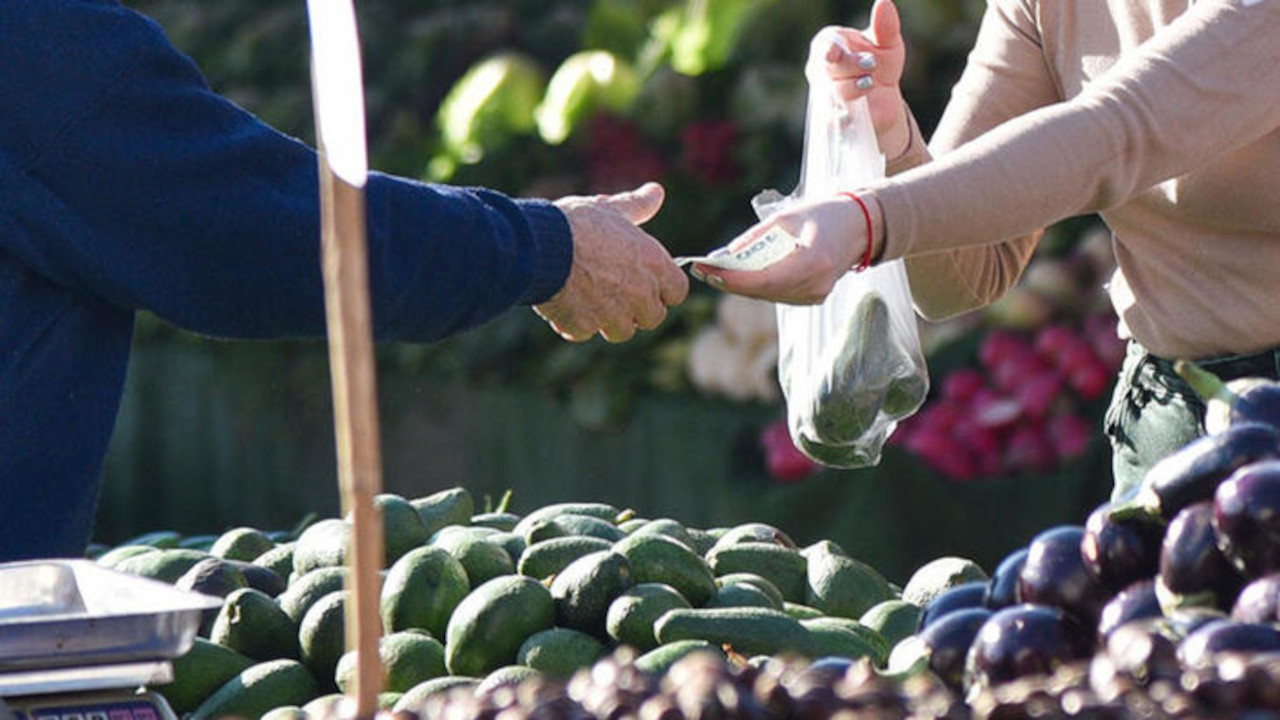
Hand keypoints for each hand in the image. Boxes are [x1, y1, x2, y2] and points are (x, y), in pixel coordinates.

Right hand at [535, 182, 688, 342]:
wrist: (542, 246)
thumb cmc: (579, 223)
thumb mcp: (612, 209)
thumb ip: (638, 206)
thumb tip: (656, 191)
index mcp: (654, 266)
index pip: (677, 292)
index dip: (663, 289)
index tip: (648, 283)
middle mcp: (640, 295)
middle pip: (652, 317)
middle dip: (637, 309)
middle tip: (616, 292)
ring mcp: (612, 315)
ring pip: (620, 331)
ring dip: (608, 320)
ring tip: (589, 298)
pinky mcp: (584, 327)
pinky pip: (584, 332)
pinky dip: (575, 323)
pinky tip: (564, 303)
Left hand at [693, 195, 873, 305]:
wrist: (862, 226)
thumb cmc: (824, 214)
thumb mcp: (786, 217)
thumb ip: (754, 238)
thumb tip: (724, 255)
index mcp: (812, 261)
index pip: (764, 279)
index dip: (732, 279)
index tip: (707, 270)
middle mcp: (815, 284)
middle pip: (762, 291)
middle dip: (729, 282)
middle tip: (702, 270)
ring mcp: (816, 295)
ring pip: (767, 296)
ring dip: (740, 286)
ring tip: (714, 272)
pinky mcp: (814, 298)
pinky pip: (778, 295)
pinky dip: (757, 287)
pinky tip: (738, 276)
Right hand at [821, 0, 909, 157]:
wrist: (886, 101)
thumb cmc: (882, 66)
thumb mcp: (889, 45)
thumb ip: (885, 26)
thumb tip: (883, 1)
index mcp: (830, 44)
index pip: (824, 44)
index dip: (828, 48)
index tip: (833, 53)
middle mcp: (820, 68)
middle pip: (828, 66)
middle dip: (852, 65)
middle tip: (872, 64)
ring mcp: (823, 93)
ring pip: (834, 89)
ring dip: (856, 86)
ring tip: (871, 83)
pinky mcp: (829, 118)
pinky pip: (834, 114)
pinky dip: (849, 110)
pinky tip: (859, 107)